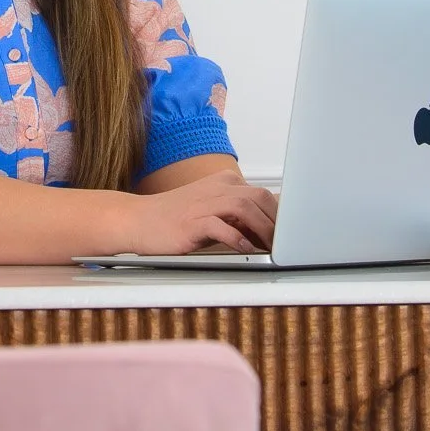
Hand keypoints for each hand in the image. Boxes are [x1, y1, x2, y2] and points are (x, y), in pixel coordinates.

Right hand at [135, 175, 277, 255]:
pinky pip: (221, 226)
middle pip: (260, 198)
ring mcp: (204, 203)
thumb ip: (240, 216)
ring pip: (245, 208)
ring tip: (270, 248)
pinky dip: (237, 238)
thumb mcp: (214, 211)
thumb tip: (272, 228)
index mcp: (225, 182)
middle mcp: (217, 188)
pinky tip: (244, 248)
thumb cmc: (177, 218)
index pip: (263, 195)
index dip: (280, 216)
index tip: (290, 235)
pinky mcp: (192, 221)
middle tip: (285, 244)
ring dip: (263, 230)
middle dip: (277, 222)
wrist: (139, 220)